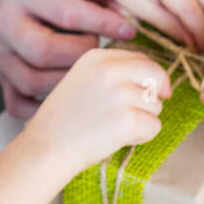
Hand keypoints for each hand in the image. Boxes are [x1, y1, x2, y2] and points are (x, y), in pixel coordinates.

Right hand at [0, 0, 137, 119]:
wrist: (12, 1)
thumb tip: (127, 23)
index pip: (66, 13)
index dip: (102, 24)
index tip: (129, 31)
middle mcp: (2, 22)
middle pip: (43, 52)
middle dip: (81, 58)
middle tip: (101, 55)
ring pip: (30, 83)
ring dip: (68, 84)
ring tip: (89, 75)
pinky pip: (17, 105)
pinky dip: (45, 108)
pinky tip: (69, 97)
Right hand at [21, 47, 171, 175]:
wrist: (46, 147)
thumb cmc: (65, 119)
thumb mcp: (84, 80)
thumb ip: (114, 72)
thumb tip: (156, 79)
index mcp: (98, 57)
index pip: (143, 59)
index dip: (151, 78)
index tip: (152, 92)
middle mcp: (111, 69)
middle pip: (157, 76)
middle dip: (155, 95)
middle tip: (141, 112)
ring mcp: (121, 93)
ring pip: (156, 105)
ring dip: (143, 119)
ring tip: (114, 127)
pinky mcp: (129, 119)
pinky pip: (154, 127)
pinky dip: (141, 137)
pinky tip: (117, 138)